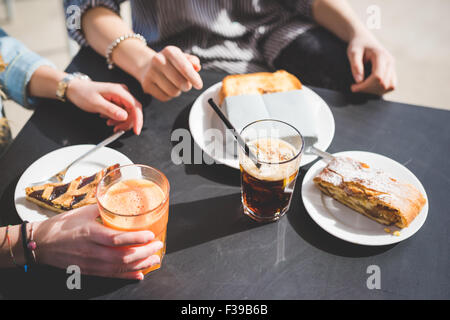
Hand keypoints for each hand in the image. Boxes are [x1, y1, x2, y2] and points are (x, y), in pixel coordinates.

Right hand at [32, 205, 162, 279]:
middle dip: (144, 253)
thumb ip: (104, 209)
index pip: (117, 238)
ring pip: (119, 268)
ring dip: (140, 265)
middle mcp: (91, 251)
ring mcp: (90, 264)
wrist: (41, 244)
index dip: (136, 238)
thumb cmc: (62, 225)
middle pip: (122, 256)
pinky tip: (139, 274)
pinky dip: (127, 275)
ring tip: (154, 260)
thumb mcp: (83, 212)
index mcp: (90, 233)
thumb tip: (123, 201)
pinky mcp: (89, 271)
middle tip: (158, 246)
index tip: (151, 235)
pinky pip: (111, 275)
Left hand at [66, 80, 142, 134]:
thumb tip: (124, 116)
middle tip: (117, 129)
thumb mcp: (96, 104)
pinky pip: (123, 112)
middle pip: (134, 111)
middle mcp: (122, 93)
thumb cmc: (83, 93)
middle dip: (127, 123)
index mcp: (119, 91)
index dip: (138, 120)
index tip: (136, 130)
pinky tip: (108, 118)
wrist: (75, 89)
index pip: (135, 107)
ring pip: (129, 113)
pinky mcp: (118, 100)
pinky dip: (117, 119)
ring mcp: (121, 97)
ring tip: (109, 123)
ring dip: (121, 122)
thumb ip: (111, 110)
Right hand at [139, 46, 202, 101]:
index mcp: (169, 51)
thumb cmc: (170, 63)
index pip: (185, 68)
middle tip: (186, 84)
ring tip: (175, 84)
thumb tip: (197, 67)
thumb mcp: (182, 57)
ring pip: (173, 92)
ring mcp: (150, 73)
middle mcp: (158, 60)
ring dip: (178, 91)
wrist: (148, 66)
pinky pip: (165, 97)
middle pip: (180, 82)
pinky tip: (166, 88)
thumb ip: (192, 61)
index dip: (194, 78)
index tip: (199, 85)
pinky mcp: (146, 85)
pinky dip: (169, 95)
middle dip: (187, 86)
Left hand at [347, 32, 396, 94]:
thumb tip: (359, 81)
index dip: (364, 86)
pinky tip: (369, 86)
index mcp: (381, 56)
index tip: (353, 87)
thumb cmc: (358, 45)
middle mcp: (390, 61)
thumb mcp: (353, 52)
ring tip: (363, 87)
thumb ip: (355, 65)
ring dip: (375, 91)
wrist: (364, 39)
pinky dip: (380, 89)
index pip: (377, 77)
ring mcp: (392, 66)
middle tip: (355, 87)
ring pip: (389, 86)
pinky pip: (390, 85)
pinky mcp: (392, 71)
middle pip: (383, 83)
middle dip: (368, 89)